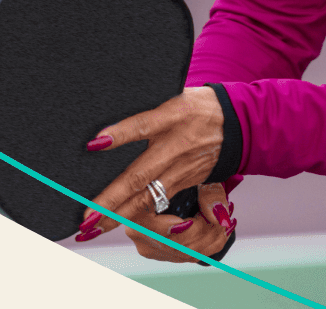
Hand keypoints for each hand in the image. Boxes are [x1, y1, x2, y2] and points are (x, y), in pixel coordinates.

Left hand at [75, 85, 231, 260]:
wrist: (238, 123)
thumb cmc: (200, 107)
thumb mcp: (175, 98)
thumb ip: (145, 114)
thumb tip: (108, 132)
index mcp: (172, 118)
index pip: (142, 126)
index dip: (120, 134)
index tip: (94, 144)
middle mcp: (175, 148)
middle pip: (139, 176)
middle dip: (111, 199)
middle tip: (86, 217)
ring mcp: (180, 169)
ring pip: (147, 197)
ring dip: (119, 214)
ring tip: (94, 227)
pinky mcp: (184, 182)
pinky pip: (158, 202)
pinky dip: (137, 216)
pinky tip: (119, 224)